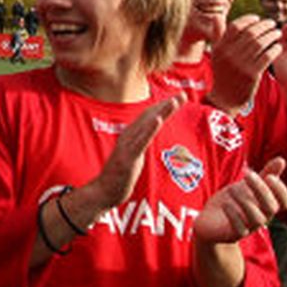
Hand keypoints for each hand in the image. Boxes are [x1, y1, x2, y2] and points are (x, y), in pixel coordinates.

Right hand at [66, 96, 182, 221]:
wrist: (103, 192)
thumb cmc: (119, 177)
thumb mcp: (133, 156)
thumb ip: (139, 145)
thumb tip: (148, 138)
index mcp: (130, 136)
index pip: (148, 117)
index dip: (163, 106)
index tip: (178, 98)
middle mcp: (128, 136)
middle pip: (149, 116)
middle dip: (166, 104)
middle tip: (183, 94)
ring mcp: (127, 146)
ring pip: (146, 125)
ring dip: (161, 111)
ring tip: (175, 101)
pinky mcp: (127, 157)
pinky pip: (140, 141)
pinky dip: (149, 128)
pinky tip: (158, 119)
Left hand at [194, 157, 286, 243]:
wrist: (210, 221)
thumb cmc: (233, 201)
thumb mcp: (247, 185)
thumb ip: (265, 174)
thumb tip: (281, 160)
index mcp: (268, 205)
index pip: (286, 202)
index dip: (281, 191)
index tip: (269, 176)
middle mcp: (262, 218)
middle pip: (271, 207)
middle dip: (261, 189)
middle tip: (247, 174)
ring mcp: (249, 227)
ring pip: (257, 219)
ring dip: (245, 201)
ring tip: (231, 189)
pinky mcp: (234, 234)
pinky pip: (240, 229)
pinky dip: (234, 215)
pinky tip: (225, 204)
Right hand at [206, 15, 280, 111]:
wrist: (225, 98)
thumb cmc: (223, 72)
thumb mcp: (217, 53)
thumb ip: (218, 34)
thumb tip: (217, 16)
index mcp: (220, 47)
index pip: (236, 26)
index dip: (248, 19)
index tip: (257, 18)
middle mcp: (229, 54)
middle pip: (250, 33)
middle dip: (264, 26)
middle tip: (272, 24)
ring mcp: (241, 64)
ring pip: (261, 43)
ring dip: (272, 35)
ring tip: (277, 33)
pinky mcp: (252, 74)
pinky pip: (267, 56)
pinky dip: (275, 49)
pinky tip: (279, 46)